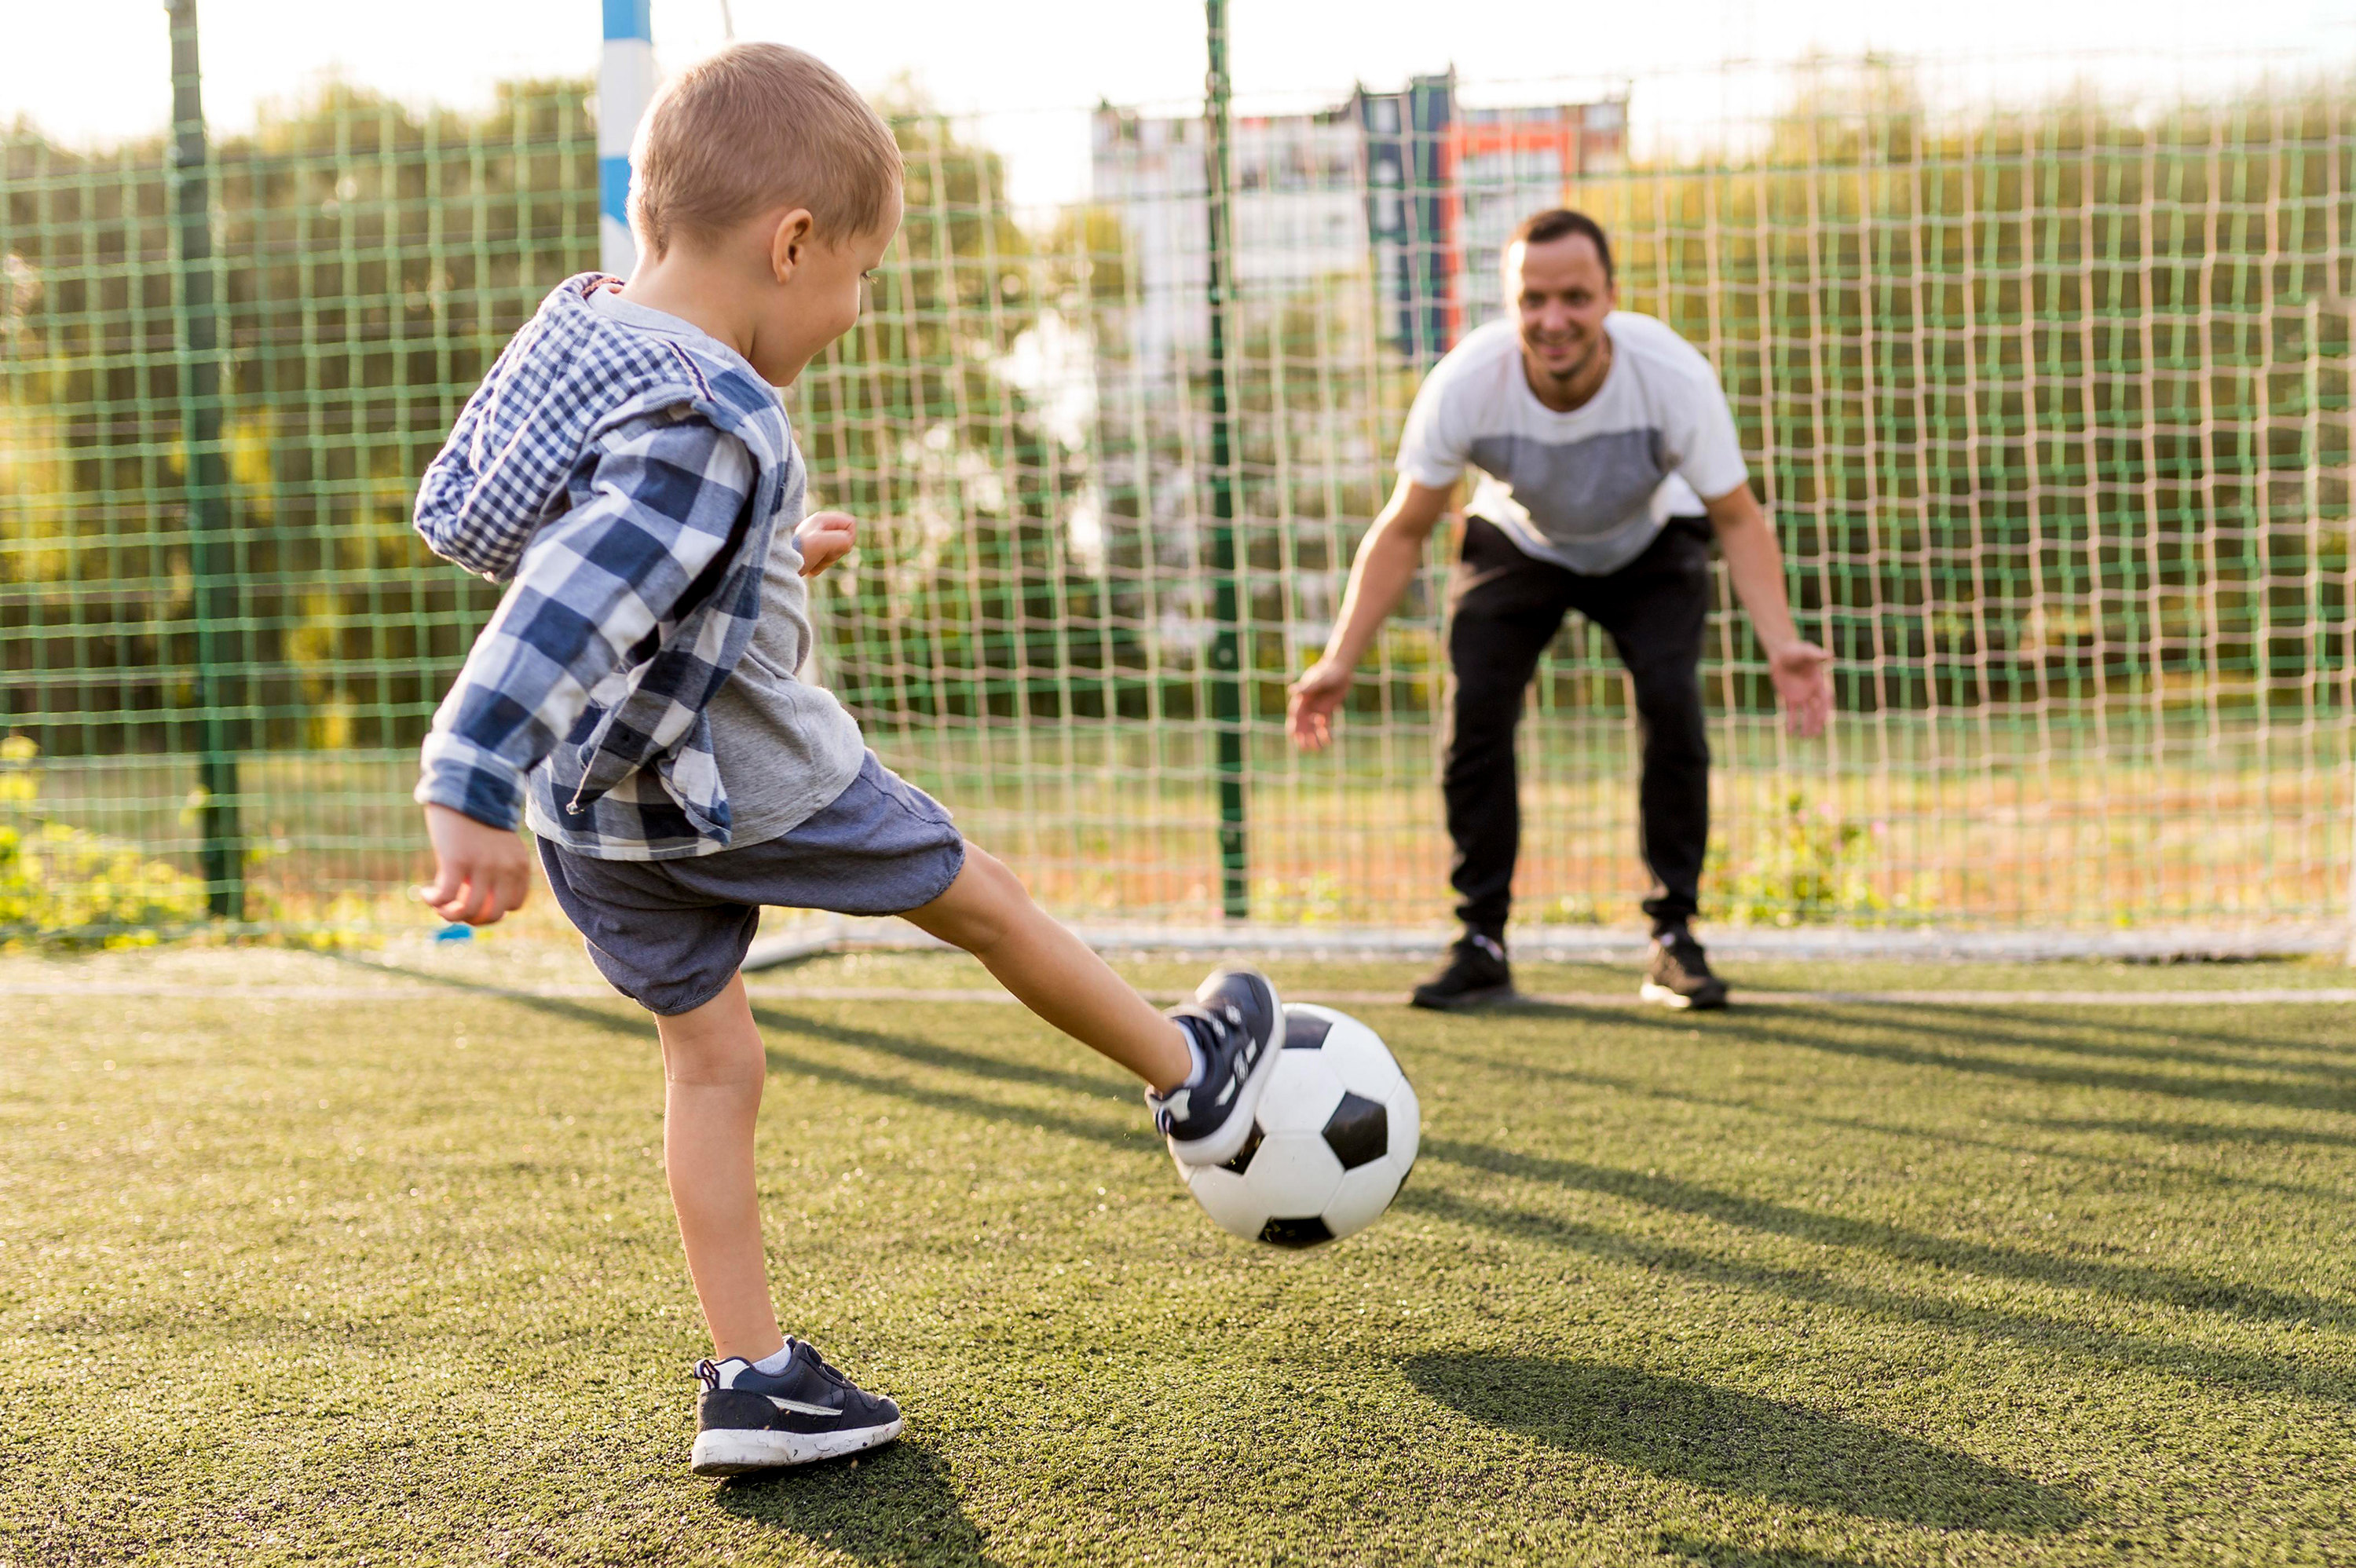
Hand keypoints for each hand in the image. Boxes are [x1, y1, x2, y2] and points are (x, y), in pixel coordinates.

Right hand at [417, 803, 532, 924]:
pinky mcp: (457, 860)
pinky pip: (446, 897)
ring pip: (468, 911)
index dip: (492, 910)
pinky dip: (434, 901)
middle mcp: (505, 868)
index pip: (513, 905)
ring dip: (448, 914)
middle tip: (453, 909)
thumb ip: (498, 869)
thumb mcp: (498, 844)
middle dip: (471, 919)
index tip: (473, 901)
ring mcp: (482, 865)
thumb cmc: (477, 817)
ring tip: (437, 904)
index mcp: (519, 864)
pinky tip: (425, 893)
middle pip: (493, 914)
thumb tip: (479, 903)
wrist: (464, 786)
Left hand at [794, 510, 856, 576]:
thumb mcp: (821, 543)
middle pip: (844, 539)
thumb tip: (848, 544)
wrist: (774, 566)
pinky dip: (820, 567)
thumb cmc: (796, 551)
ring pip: (836, 551)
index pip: (850, 524)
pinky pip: (825, 560)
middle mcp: (819, 527)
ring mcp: (815, 539)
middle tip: (821, 555)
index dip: (849, 538)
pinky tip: (808, 568)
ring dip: (827, 562)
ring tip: (812, 562)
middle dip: (836, 552)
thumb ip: (841, 540)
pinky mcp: (810, 552)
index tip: (836, 547)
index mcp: (822, 519)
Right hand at [1286, 657, 1353, 750]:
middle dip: (1303, 737)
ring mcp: (1316, 710)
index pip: (1295, 716)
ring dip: (1314, 738)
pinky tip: (1329, 742)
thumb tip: (1292, 690)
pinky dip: (1326, 733)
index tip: (1293, 737)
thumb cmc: (1328, 672)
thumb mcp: (1318, 680)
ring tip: (1318, 749)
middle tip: (1305, 749)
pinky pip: (1325, 725)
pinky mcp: (1327, 711)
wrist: (1340, 669)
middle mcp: (1307, 707)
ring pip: (1313, 728)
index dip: (1293, 727)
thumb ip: (1307, 687)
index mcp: (1302, 699)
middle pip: (1303, 725)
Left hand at [1768, 640, 1833, 737]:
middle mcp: (1811, 692)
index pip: (1824, 699)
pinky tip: (1790, 733)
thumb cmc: (1797, 650)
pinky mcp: (1789, 697)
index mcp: (1818, 683)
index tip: (1824, 720)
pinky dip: (1791, 722)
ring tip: (1805, 738)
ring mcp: (1801, 696)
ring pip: (1805, 714)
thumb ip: (1817, 655)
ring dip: (1806, 725)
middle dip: (1816, 722)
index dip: (1824, 709)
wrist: (1782, 652)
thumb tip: (1829, 655)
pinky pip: (1790, 712)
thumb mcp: (1807, 652)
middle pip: (1816, 710)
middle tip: (1815, 735)